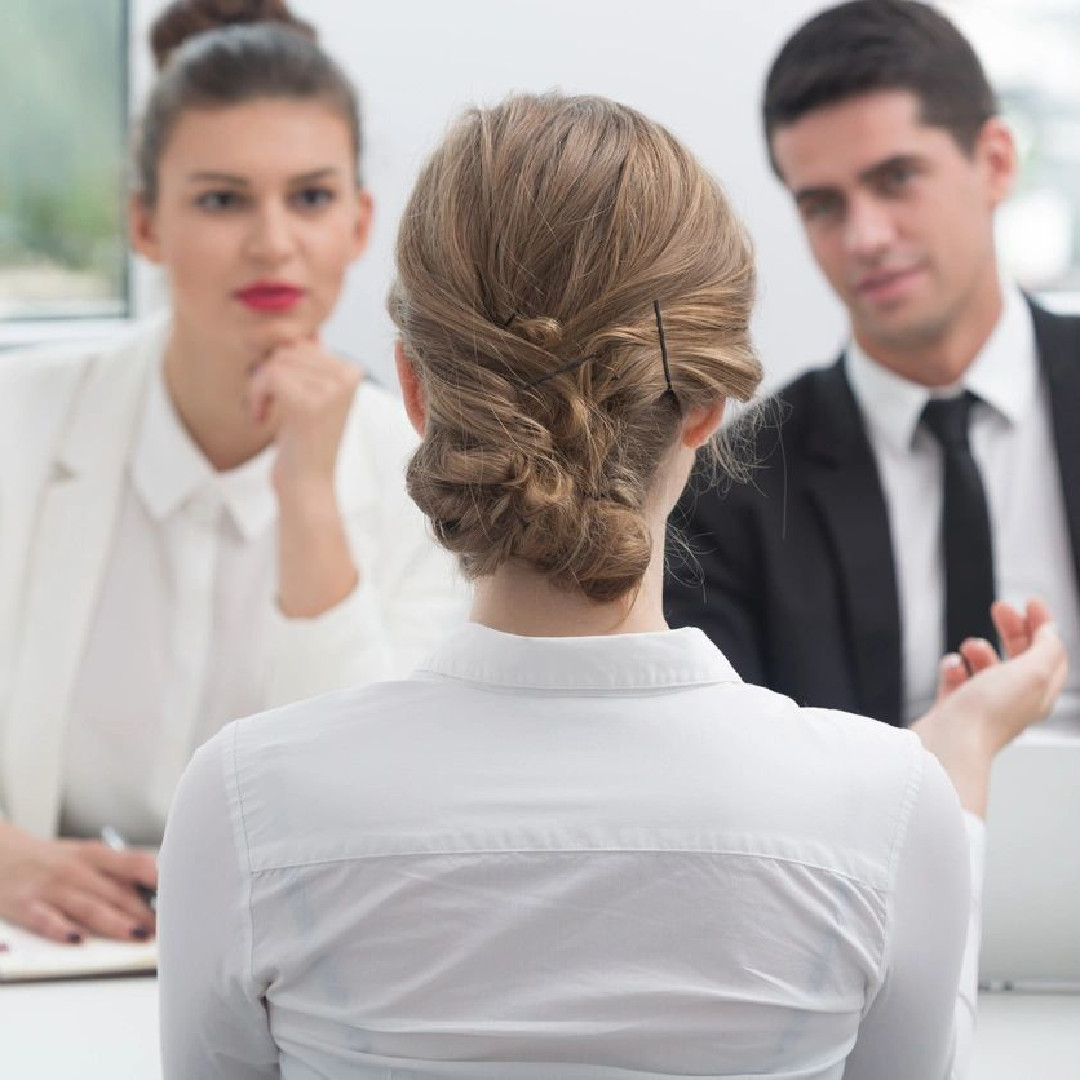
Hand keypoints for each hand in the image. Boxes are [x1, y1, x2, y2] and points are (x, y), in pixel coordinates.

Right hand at [0, 822, 156, 943]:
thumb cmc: (51, 860)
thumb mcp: (86, 857)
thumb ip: (117, 872)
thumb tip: (157, 889)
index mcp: (95, 855)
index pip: (135, 864)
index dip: (159, 881)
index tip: (180, 897)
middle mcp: (76, 869)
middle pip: (116, 892)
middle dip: (144, 912)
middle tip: (168, 930)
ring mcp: (51, 887)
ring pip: (89, 906)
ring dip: (115, 922)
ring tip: (137, 936)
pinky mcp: (26, 904)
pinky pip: (45, 918)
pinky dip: (61, 929)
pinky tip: (77, 940)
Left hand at [246, 337, 361, 497]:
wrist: (307, 486)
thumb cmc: (303, 443)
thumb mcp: (311, 396)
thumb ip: (309, 364)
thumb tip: (305, 333)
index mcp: (353, 371)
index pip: (303, 344)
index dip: (280, 367)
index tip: (276, 397)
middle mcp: (349, 376)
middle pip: (289, 350)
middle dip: (267, 376)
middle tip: (264, 406)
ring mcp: (333, 389)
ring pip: (277, 361)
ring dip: (259, 386)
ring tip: (262, 412)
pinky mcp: (310, 403)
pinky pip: (270, 376)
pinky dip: (256, 396)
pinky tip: (259, 417)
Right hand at [912, 600, 1066, 816]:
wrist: (948, 745)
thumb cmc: (987, 715)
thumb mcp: (1032, 672)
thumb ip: (1046, 648)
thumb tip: (1050, 631)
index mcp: (1039, 694)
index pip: (1051, 654)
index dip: (1043, 626)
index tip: (1031, 603)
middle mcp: (1013, 701)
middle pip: (1019, 656)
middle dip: (1011, 629)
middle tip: (999, 608)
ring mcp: (983, 706)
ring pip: (986, 667)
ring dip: (979, 650)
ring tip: (970, 646)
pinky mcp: (954, 710)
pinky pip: (955, 680)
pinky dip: (953, 668)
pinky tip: (951, 666)